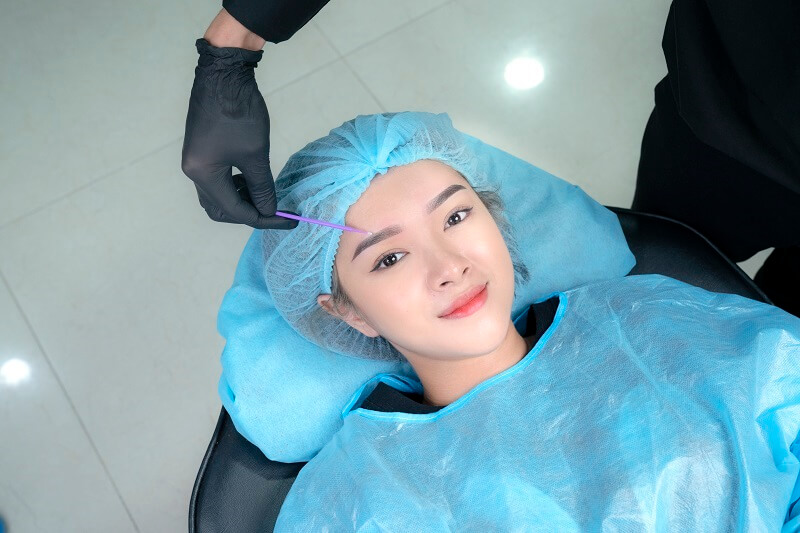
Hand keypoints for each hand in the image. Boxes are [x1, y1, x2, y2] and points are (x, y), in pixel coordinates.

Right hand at [181, 38, 295, 229]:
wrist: (224, 74)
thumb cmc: (239, 113)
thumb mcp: (256, 154)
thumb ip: (262, 187)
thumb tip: (269, 210)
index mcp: (203, 174)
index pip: (235, 210)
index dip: (263, 218)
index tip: (287, 220)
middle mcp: (193, 171)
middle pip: (220, 208)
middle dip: (247, 213)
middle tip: (274, 210)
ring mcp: (195, 159)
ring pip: (217, 195)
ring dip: (241, 199)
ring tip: (265, 193)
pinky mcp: (201, 149)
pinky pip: (216, 179)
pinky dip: (234, 185)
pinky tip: (251, 178)